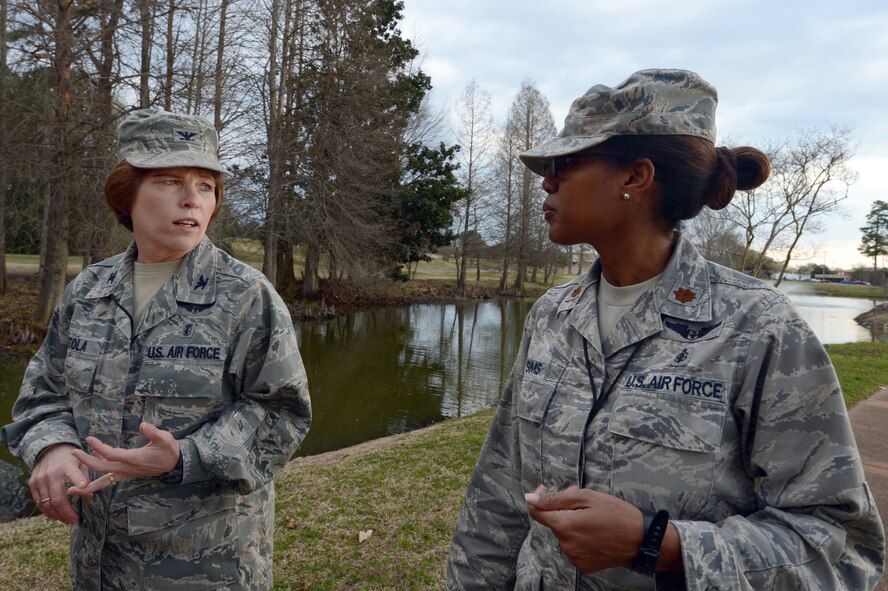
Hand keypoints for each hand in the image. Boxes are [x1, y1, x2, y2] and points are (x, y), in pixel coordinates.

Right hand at [29, 443, 87, 524]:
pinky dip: (46, 511)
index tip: (83, 486)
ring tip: (65, 520)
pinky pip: (38, 502)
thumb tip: (89, 497)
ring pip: (47, 503)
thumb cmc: (71, 460)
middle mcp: (52, 473)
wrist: (51, 449)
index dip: (78, 480)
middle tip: (74, 520)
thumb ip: (85, 479)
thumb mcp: (82, 464)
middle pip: (58, 499)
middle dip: (66, 513)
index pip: (73, 473)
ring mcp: (40, 479)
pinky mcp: (32, 483)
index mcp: (68, 466)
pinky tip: (54, 516)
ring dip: (56, 515)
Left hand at [68, 422, 180, 495]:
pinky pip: (108, 477)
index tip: (89, 439)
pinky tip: (92, 463)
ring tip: (71, 489)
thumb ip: (153, 432)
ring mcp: (126, 473)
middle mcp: (127, 468)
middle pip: (102, 469)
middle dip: (86, 463)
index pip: (111, 455)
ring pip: (103, 481)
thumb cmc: (169, 450)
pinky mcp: (126, 473)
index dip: (99, 447)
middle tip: (72, 453)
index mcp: (134, 459)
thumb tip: (143, 425)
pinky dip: (97, 474)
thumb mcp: (165, 439)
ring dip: (87, 485)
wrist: (174, 464)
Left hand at [525, 485, 643, 573]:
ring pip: (564, 534)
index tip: (544, 490)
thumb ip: (555, 498)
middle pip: (553, 522)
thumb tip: (530, 500)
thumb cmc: (617, 514)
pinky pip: (574, 547)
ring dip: (571, 522)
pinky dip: (579, 537)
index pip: (536, 513)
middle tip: (579, 498)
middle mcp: (566, 544)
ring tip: (591, 515)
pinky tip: (594, 531)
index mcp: (564, 526)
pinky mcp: (584, 565)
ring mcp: (575, 557)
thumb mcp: (587, 497)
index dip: (537, 499)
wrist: (642, 539)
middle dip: (561, 508)